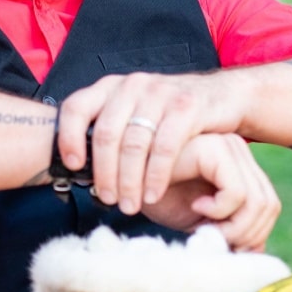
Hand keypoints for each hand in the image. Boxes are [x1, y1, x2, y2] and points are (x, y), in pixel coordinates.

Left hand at [57, 71, 245, 214]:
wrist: (223, 97)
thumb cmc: (171, 114)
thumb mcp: (135, 112)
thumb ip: (110, 129)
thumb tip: (79, 168)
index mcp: (111, 87)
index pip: (76, 107)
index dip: (69, 138)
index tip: (73, 167)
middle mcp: (132, 86)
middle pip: (106, 134)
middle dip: (104, 174)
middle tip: (108, 200)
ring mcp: (160, 94)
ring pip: (133, 144)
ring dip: (129, 181)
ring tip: (129, 205)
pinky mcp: (186, 107)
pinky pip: (164, 147)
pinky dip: (155, 176)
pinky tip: (152, 194)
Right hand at [139, 133, 279, 251]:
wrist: (121, 180)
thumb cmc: (156, 197)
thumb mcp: (200, 220)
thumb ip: (230, 230)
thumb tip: (259, 252)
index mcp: (238, 163)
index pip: (269, 207)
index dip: (250, 234)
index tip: (218, 241)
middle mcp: (238, 150)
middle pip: (268, 206)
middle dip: (241, 235)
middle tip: (210, 238)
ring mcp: (228, 145)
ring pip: (257, 203)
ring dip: (230, 227)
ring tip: (202, 227)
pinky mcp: (215, 149)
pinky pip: (238, 194)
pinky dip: (219, 211)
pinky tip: (195, 206)